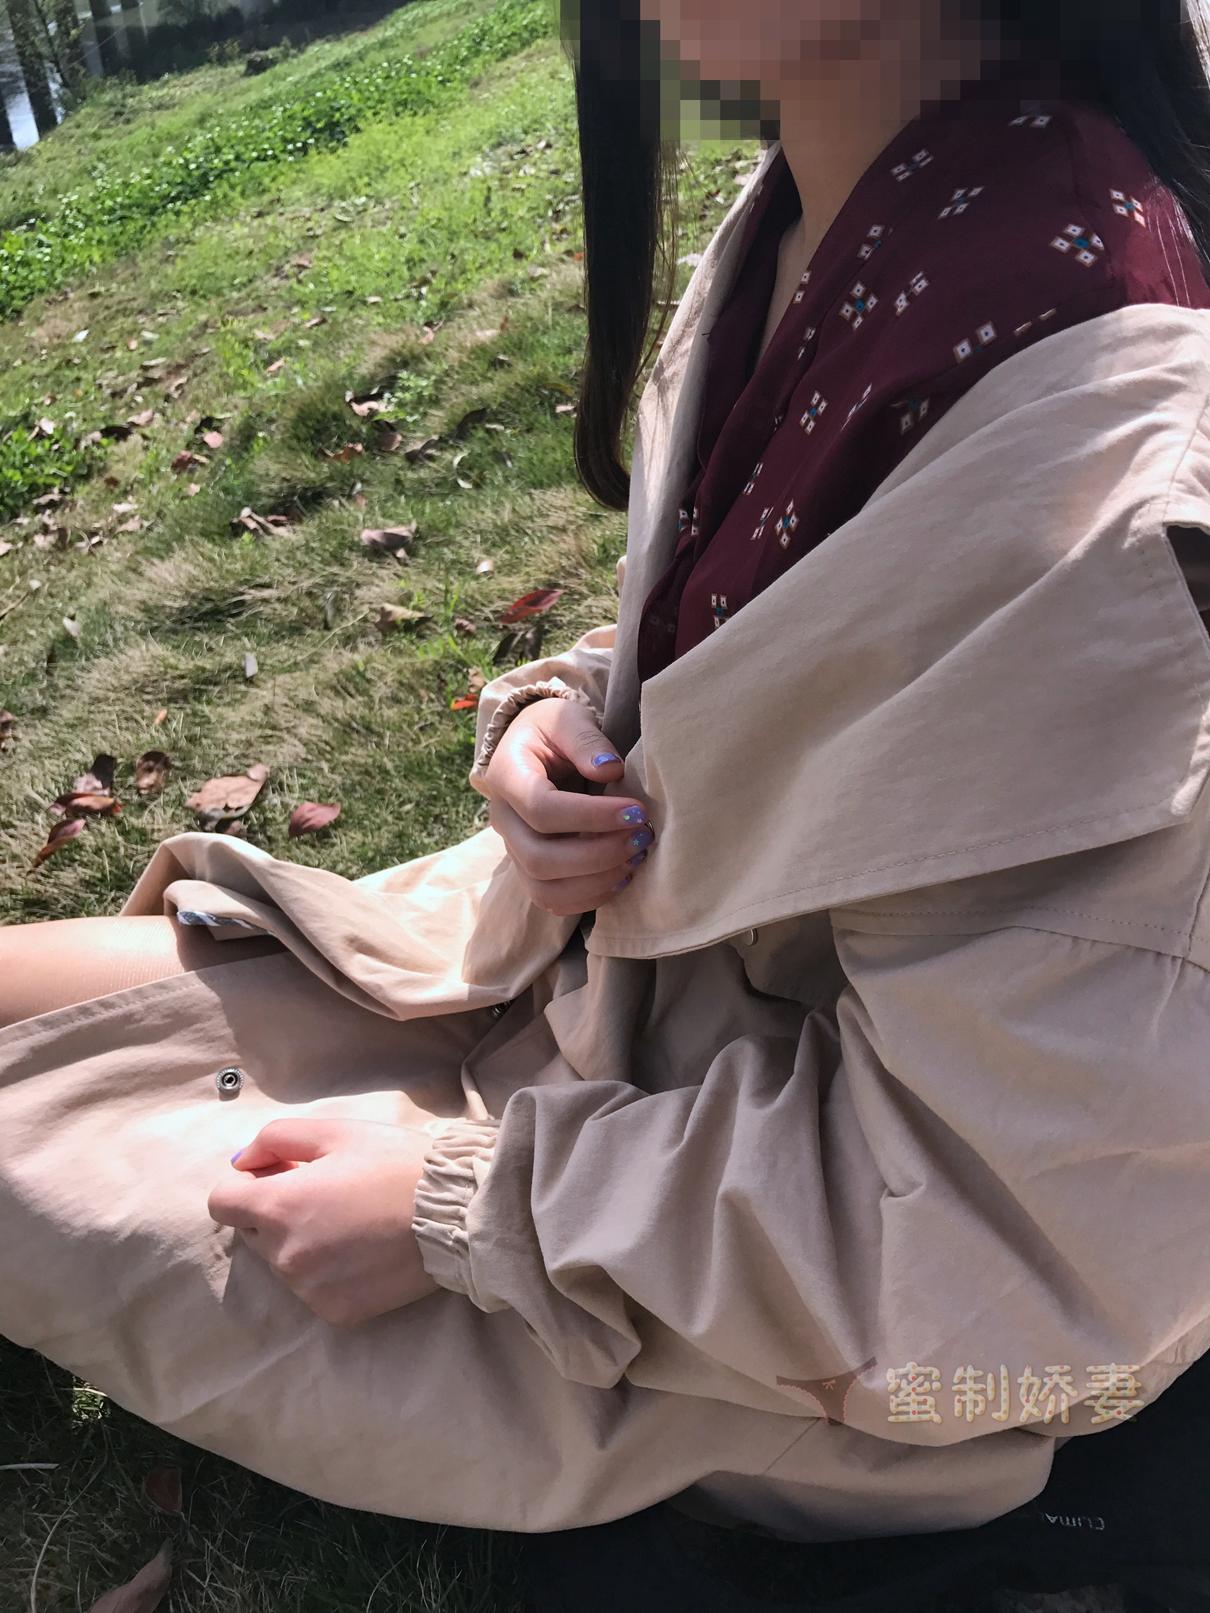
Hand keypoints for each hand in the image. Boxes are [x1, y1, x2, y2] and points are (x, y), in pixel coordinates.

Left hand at [207, 1118, 438, 1326]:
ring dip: (301, 1241)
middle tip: (324, 1192)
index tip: (278, 1175)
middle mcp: (284, 1256)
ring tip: (350, 1221)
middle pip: (252, 1232)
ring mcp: (309, 1289)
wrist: (456, 1214)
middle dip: (275, 1211)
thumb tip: (241, 1162)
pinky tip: (363, 1250)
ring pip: (282, 1262)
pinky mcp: (336, 1312)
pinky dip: (327, 1271)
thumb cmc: (396, 1164)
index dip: (244, 1184)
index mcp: (278, 1207)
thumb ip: (276, 1139)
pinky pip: (313, 1289)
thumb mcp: (336, 1132)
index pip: (221, 1202)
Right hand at [476, 697, 653, 916]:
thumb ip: (587, 742)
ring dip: (596, 882)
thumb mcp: (568, 720)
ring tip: (636, 858)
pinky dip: (590, 897)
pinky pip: (553, 900)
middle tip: (642, 837)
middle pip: (539, 858)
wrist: (536, 748)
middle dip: (598, 856)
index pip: (542, 809)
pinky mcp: (530, 870)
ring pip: (544, 888)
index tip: (637, 811)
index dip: (592, 817)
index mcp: (506, 776)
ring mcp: (513, 849)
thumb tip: (611, 771)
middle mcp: (503, 820)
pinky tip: (622, 876)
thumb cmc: (554, 730)